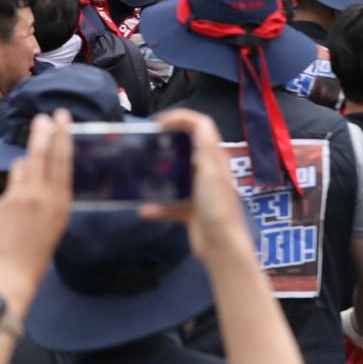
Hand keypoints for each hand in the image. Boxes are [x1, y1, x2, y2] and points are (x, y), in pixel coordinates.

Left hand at [0, 111, 73, 307]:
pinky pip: (11, 183)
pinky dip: (14, 187)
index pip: (64, 162)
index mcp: (62, 203)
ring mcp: (22, 197)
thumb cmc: (36, 252)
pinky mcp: (4, 201)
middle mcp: (44, 196)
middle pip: (44, 154)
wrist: (12, 273)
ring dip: (25, 165)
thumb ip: (50, 196)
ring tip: (26, 187)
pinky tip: (12, 211)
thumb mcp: (55, 223)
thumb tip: (39, 171)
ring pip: (24, 165)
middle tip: (44, 115)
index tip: (62, 119)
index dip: (63, 138)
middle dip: (44, 132)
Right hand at [140, 109, 248, 264]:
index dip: (180, 118)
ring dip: (159, 174)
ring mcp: (198, 191)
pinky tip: (145, 211)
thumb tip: (191, 122)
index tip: (157, 123)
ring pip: (176, 175)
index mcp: (214, 158)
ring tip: (140, 171)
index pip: (200, 126)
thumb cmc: (217, 206)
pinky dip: (157, 207)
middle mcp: (207, 171)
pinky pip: (170, 204)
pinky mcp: (191, 210)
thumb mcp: (211, 172)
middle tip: (144, 145)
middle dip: (165, 144)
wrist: (222, 246)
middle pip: (185, 147)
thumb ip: (203, 147)